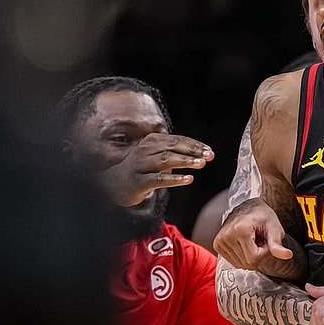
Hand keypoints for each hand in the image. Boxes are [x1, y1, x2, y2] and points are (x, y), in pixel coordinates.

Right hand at [98, 133, 212, 206]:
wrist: (113, 184)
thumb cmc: (142, 169)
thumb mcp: (157, 156)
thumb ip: (176, 152)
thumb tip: (203, 153)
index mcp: (152, 141)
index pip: (177, 140)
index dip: (195, 145)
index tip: (210, 151)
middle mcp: (145, 150)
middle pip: (173, 147)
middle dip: (193, 151)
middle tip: (209, 156)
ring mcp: (141, 165)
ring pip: (166, 160)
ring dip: (185, 161)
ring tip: (201, 164)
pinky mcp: (139, 181)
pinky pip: (158, 179)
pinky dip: (174, 178)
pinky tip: (188, 179)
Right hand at [214, 198, 293, 269]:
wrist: (248, 208)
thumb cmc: (263, 216)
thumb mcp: (274, 228)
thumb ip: (277, 244)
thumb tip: (287, 255)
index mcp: (240, 229)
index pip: (254, 258)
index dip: (264, 252)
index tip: (265, 241)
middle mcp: (227, 235)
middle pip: (246, 263)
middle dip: (257, 255)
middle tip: (259, 241)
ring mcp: (220, 240)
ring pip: (239, 264)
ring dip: (249, 256)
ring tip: (252, 241)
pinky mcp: (217, 244)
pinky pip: (233, 262)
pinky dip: (241, 256)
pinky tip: (244, 244)